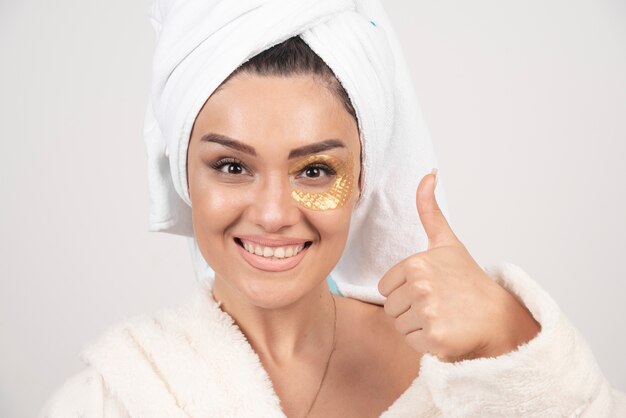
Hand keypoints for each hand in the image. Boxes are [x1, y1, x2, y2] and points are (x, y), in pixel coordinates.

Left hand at [378, 169, 539, 361]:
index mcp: (417, 263)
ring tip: (443, 318)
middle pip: (390, 308)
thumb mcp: (447, 243)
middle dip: (410, 310)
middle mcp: (420, 286)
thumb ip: (429, 210)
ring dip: (417, 327)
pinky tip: (447, 333)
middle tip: (439, 306)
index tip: (431, 289)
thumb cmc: (469, 281)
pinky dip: (427, 343)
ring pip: (399, 326)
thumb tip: (428, 173)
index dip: (405, 291)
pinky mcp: (434, 338)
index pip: (386, 288)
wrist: (499, 317)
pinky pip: (411, 342)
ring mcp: (428, 312)